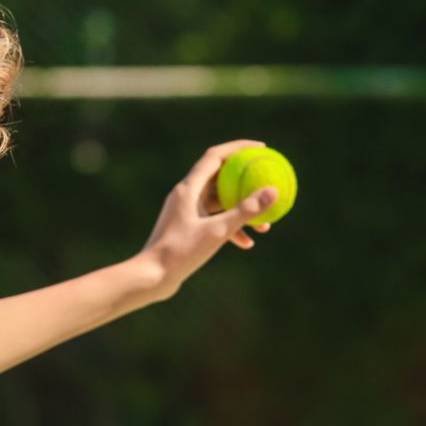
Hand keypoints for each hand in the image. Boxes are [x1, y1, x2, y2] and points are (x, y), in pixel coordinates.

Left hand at [133, 140, 279, 299]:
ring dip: (241, 211)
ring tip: (264, 226)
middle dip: (245, 182)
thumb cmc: (181, 253)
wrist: (151, 277)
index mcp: (189, 188)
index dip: (239, 148)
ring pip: (220, 204)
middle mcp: (186, 196)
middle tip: (266, 181)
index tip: (262, 149)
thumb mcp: (218, 231)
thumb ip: (246, 210)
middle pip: (220, 178)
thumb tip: (273, 191)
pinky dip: (230, 229)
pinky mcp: (187, 229)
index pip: (216, 156)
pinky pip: (214, 221)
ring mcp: (186, 212)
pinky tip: (247, 244)